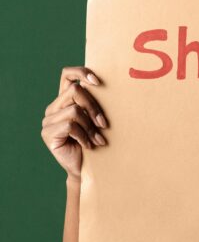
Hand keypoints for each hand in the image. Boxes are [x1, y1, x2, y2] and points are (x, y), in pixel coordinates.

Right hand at [41, 66, 108, 180]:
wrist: (86, 169)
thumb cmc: (95, 143)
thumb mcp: (96, 120)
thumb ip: (95, 104)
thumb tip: (108, 86)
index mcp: (65, 100)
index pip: (67, 74)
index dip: (81, 72)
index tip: (98, 82)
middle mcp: (54, 107)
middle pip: (75, 91)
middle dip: (94, 107)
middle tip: (104, 124)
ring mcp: (48, 120)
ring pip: (74, 110)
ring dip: (90, 126)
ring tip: (98, 140)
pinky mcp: (47, 133)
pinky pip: (70, 126)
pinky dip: (84, 136)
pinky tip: (89, 146)